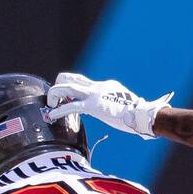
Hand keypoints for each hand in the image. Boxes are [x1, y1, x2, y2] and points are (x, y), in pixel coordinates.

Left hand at [46, 72, 173, 138]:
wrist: (142, 114)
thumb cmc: (137, 114)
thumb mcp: (122, 106)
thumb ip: (114, 106)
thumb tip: (117, 113)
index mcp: (105, 86)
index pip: (83, 83)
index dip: (72, 91)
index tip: (66, 101)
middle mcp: (97, 86)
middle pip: (70, 77)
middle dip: (58, 85)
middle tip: (54, 100)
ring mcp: (94, 94)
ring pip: (66, 87)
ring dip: (54, 95)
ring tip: (50, 106)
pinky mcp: (92, 106)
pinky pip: (70, 106)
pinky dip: (58, 110)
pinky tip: (52, 116)